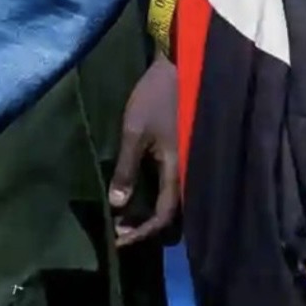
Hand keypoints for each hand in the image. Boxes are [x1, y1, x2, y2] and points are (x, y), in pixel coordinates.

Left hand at [108, 56, 180, 248]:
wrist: (181, 65)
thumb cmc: (157, 97)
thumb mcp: (135, 130)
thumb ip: (128, 167)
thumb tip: (118, 205)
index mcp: (177, 170)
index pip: (163, 217)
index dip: (141, 233)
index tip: (118, 240)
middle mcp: (187, 172)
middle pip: (172, 215)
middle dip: (146, 228)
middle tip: (120, 230)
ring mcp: (188, 162)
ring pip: (173, 201)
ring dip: (149, 213)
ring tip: (125, 215)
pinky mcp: (184, 153)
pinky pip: (171, 186)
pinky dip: (155, 197)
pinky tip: (139, 192)